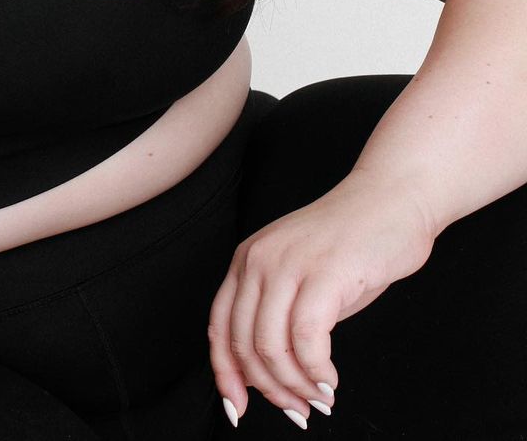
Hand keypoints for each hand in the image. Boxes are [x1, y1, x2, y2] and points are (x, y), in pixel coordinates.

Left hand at [208, 171, 437, 424]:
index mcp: (247, 259)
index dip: (224, 375)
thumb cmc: (351, 246)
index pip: (219, 327)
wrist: (392, 200)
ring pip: (272, 348)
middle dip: (270, 389)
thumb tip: (262, 376)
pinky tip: (331, 381)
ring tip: (319, 398)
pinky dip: (317, 371)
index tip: (238, 409)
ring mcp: (289, 264)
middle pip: (244, 344)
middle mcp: (259, 260)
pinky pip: (307, 339)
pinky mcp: (324, 274)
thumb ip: (276, 316)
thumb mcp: (300, 278)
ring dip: (296, 386)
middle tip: (299, 410)